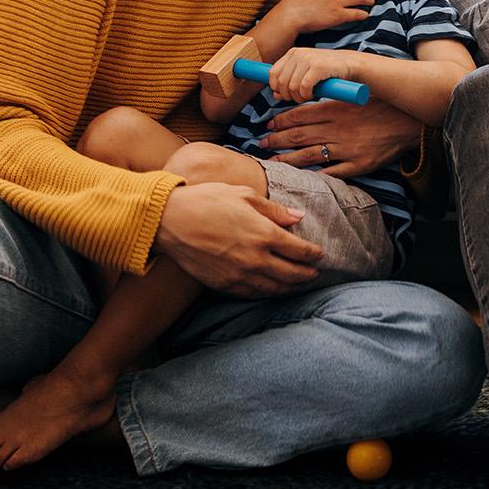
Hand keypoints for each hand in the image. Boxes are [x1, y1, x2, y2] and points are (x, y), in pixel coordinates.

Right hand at [155, 182, 321, 297]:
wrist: (169, 221)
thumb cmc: (206, 200)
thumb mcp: (243, 195)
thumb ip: (274, 210)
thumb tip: (298, 217)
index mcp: (265, 234)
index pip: (300, 250)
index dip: (313, 254)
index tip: (319, 254)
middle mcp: (257, 259)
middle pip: (292, 274)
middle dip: (307, 274)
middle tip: (314, 273)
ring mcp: (240, 275)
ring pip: (275, 288)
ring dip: (290, 287)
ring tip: (297, 284)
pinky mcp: (224, 285)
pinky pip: (253, 294)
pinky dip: (267, 293)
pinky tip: (271, 289)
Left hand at [262, 99, 420, 177]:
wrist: (410, 121)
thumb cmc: (382, 106)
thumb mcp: (355, 98)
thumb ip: (331, 103)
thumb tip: (305, 105)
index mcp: (336, 110)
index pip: (300, 115)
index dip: (282, 121)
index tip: (269, 124)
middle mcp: (338, 130)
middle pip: (299, 135)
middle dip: (277, 140)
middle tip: (261, 144)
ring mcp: (348, 149)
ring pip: (309, 155)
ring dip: (288, 159)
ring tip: (272, 162)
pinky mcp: (359, 165)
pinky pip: (332, 173)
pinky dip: (315, 176)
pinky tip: (300, 178)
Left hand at [266, 47, 361, 103]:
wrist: (350, 65)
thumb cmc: (326, 71)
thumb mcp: (304, 74)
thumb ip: (289, 82)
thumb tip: (275, 95)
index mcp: (292, 53)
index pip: (273, 74)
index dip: (277, 88)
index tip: (286, 95)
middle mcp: (298, 54)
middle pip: (281, 82)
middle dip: (288, 95)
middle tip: (299, 99)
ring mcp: (308, 59)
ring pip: (292, 86)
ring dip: (298, 97)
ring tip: (307, 97)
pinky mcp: (318, 67)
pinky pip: (304, 87)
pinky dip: (306, 95)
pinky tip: (313, 95)